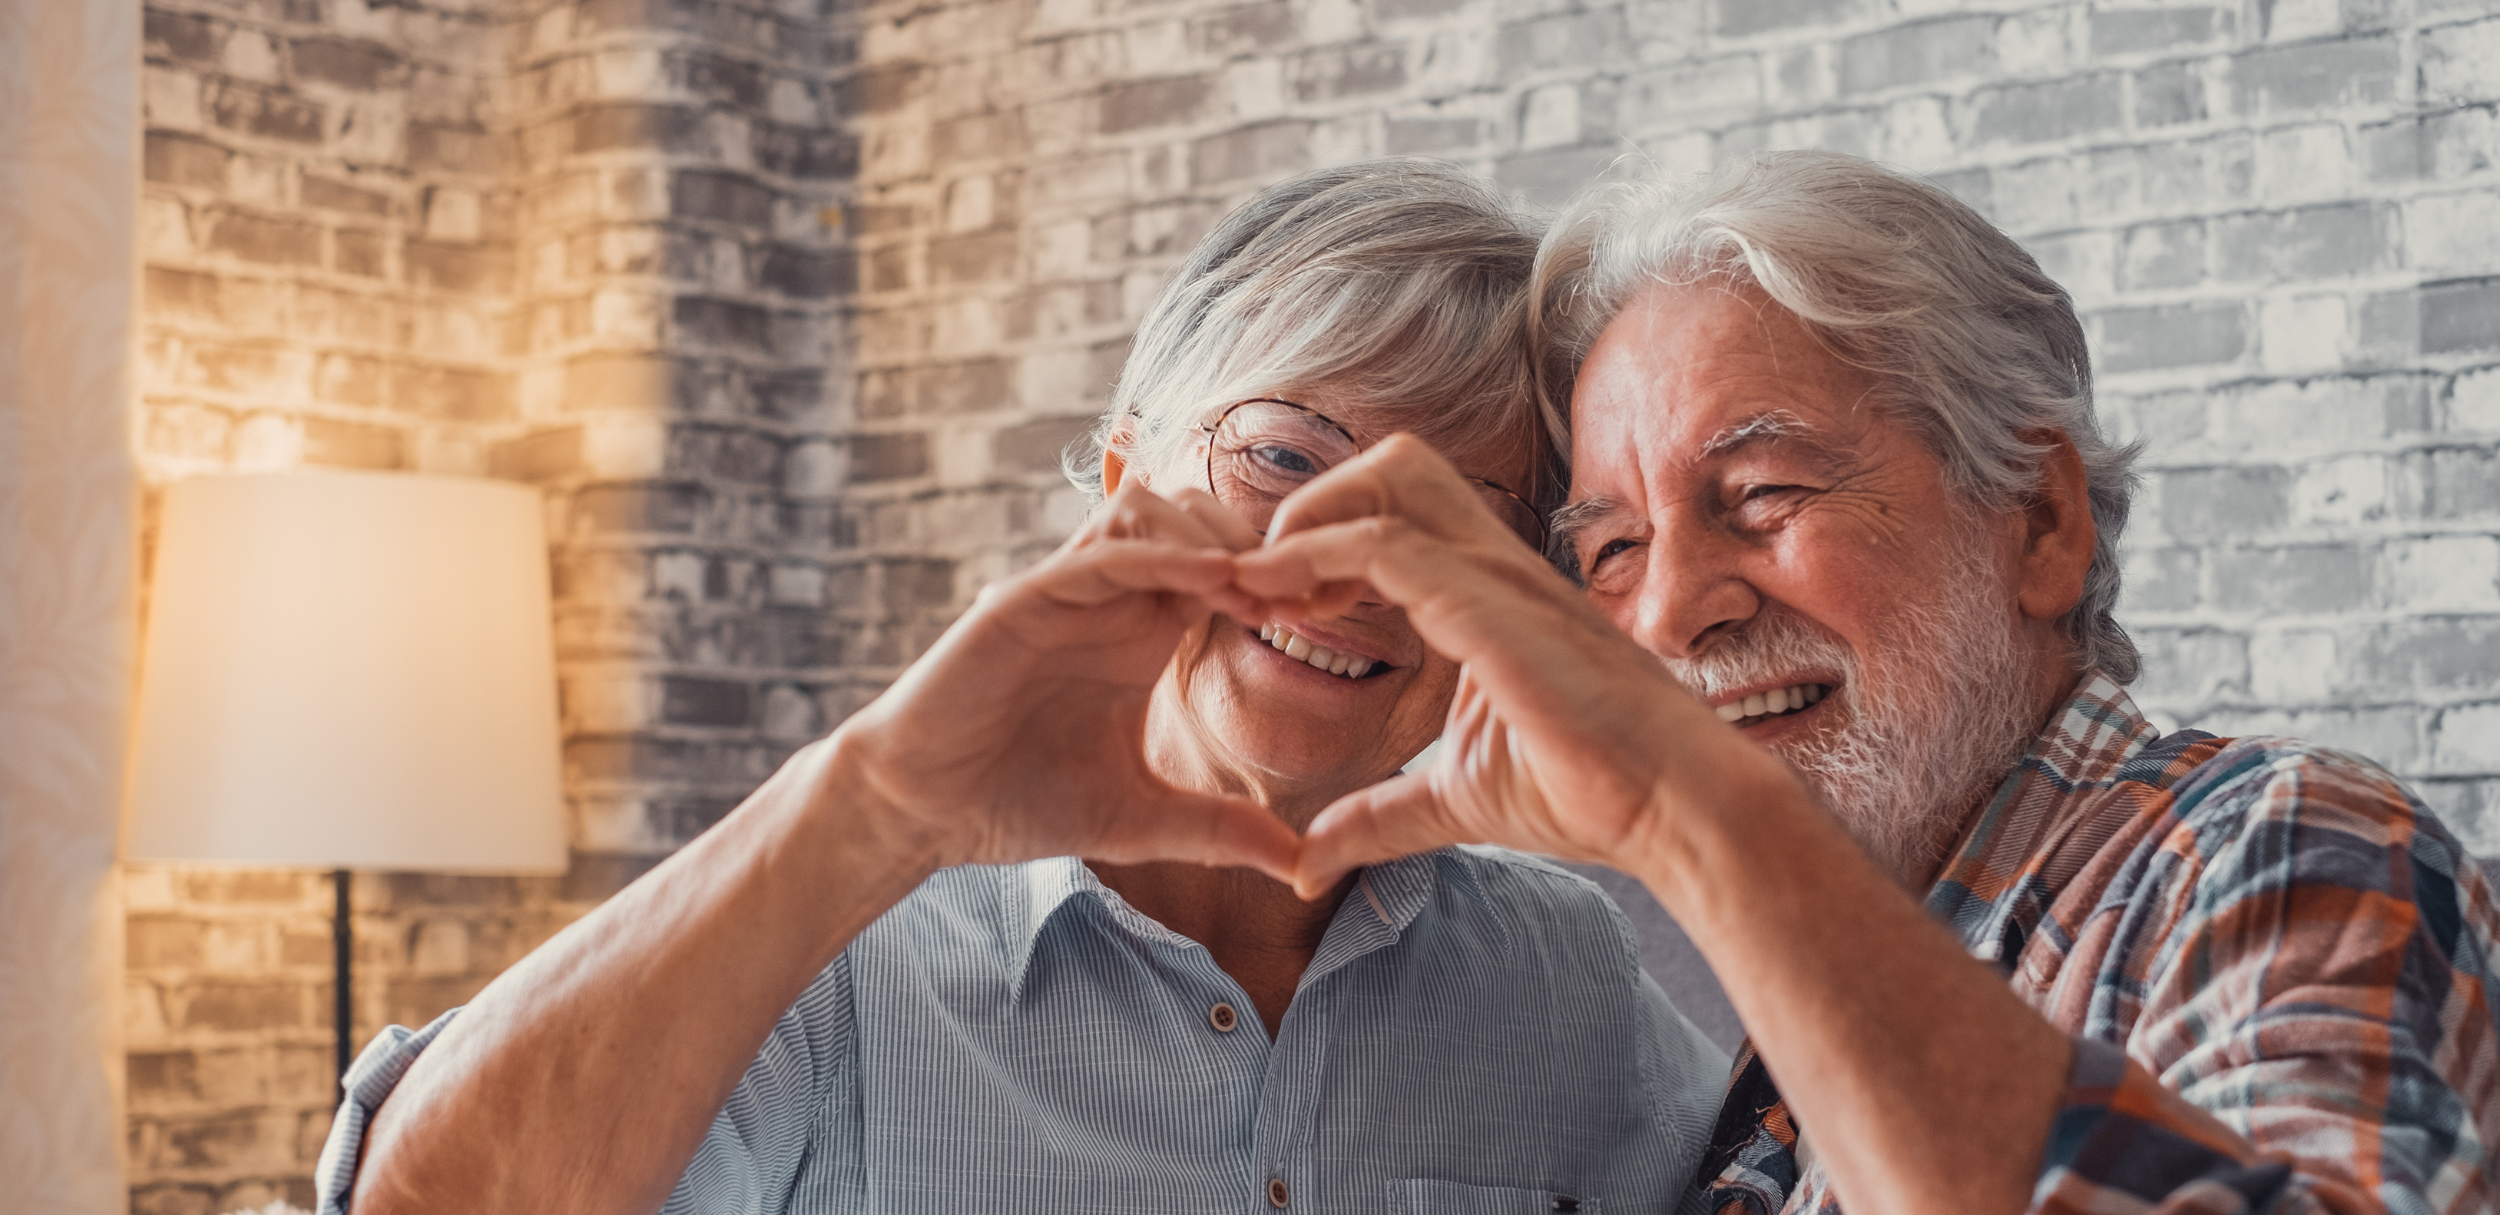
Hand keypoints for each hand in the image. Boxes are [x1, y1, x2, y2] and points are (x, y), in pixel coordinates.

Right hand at [830, 480, 1299, 882]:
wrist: (925, 811)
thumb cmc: (1021, 803)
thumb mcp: (1143, 821)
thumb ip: (1221, 830)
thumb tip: (1305, 866)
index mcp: (1143, 634)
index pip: (1226, 569)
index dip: (1282, 579)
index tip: (1332, 611)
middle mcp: (1110, 600)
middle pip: (1199, 518)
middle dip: (1260, 542)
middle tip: (1310, 588)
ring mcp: (1066, 591)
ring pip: (1151, 509)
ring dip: (1213, 534)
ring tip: (1261, 585)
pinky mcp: (1025, 598)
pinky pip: (1102, 551)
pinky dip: (1162, 553)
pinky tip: (1214, 578)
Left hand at [1229, 436, 1797, 896]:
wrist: (1675, 812)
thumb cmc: (1591, 796)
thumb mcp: (1453, 803)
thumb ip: (1378, 818)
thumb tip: (1305, 862)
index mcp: (1486, 594)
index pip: (1394, 516)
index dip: (1319, 544)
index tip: (1265, 605)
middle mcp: (1493, 566)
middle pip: (1393, 465)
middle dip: (1315, 504)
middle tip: (1265, 584)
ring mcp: (1498, 577)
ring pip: (1386, 481)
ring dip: (1305, 523)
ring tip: (1255, 589)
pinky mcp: (1493, 608)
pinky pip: (1386, 546)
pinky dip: (1315, 557)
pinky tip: (1276, 603)